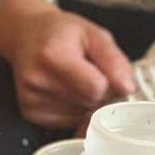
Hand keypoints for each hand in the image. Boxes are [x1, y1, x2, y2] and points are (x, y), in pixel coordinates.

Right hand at [0, 0, 134, 129]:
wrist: (26, 34)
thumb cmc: (63, 32)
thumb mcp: (94, 34)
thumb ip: (114, 60)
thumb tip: (128, 88)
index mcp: (53, 55)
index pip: (97, 87)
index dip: (109, 81)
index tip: (102, 68)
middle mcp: (38, 80)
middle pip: (90, 103)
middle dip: (100, 92)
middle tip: (89, 72)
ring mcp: (31, 99)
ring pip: (82, 116)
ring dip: (88, 102)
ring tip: (75, 79)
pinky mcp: (30, 112)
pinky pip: (68, 122)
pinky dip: (75, 109)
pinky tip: (65, 90)